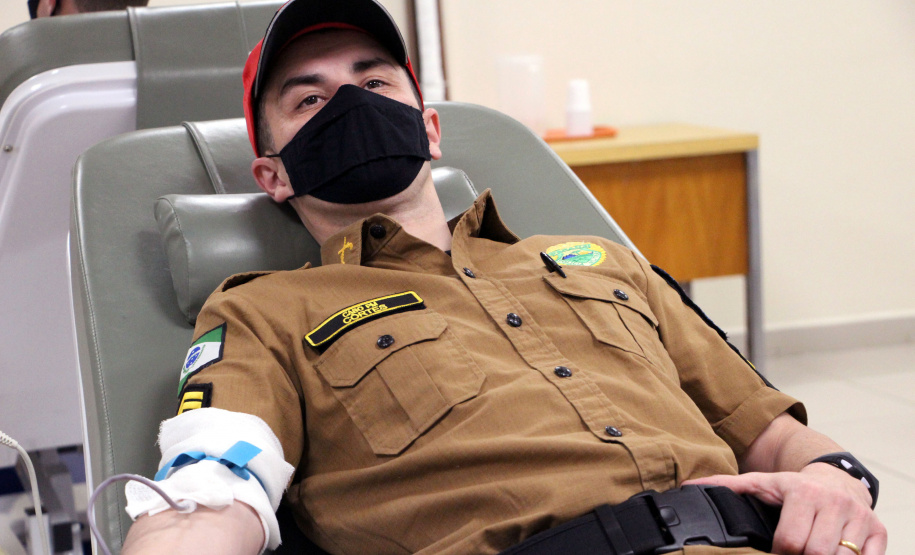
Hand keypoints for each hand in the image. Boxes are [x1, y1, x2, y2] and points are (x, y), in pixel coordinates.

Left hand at [683, 464, 886, 553]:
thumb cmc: (795, 487)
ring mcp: (859, 517)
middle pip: (816, 552)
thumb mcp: (762, 483)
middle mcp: (834, 503)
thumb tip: (690, 488)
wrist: (837, 479)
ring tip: (810, 554)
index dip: (779, 553)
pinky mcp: (879, 530)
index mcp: (803, 493)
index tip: (776, 552)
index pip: (790, 540)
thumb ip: (728, 487)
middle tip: (794, 553)